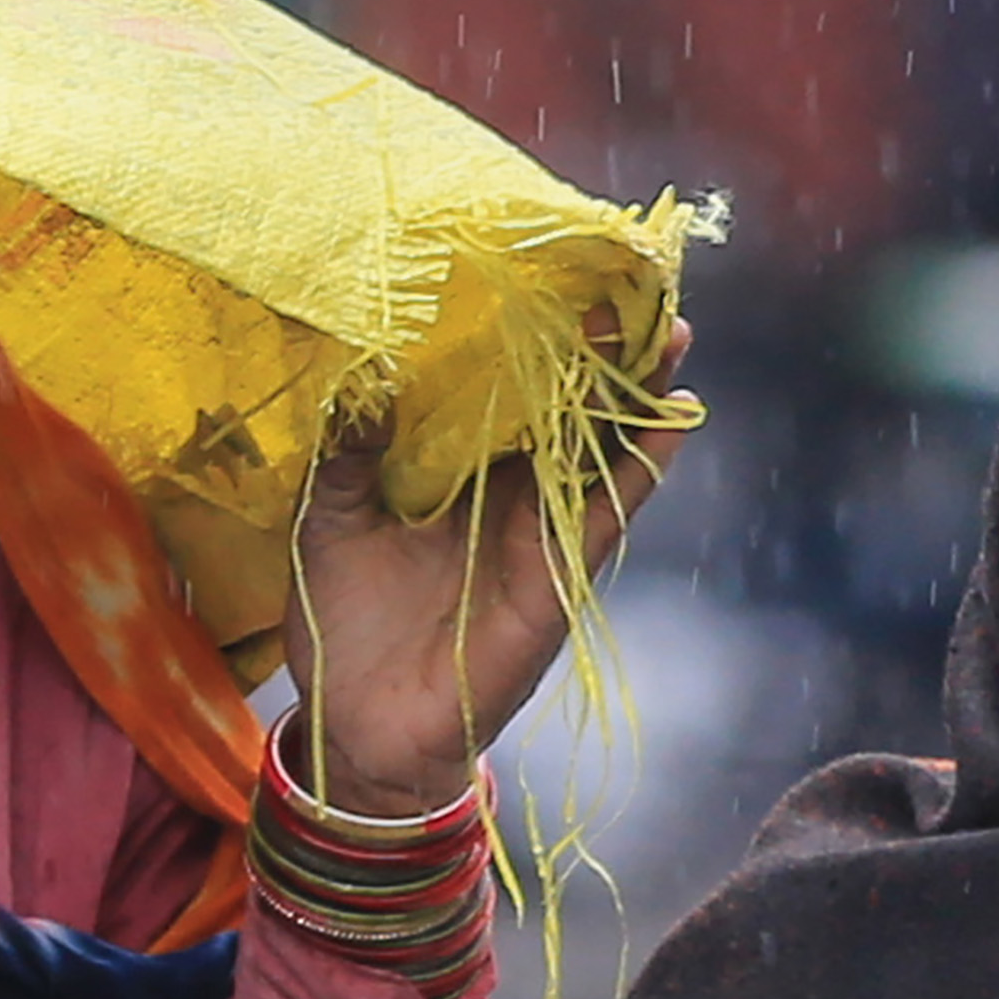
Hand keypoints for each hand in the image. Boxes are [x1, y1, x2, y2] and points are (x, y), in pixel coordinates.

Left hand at [280, 317, 689, 814]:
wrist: (357, 726)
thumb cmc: (340, 624)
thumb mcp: (327, 522)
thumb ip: (347, 453)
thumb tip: (365, 378)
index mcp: (451, 470)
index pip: (499, 388)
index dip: (530, 336)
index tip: (555, 272)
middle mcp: (505, 491)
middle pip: (565, 404)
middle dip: (599, 346)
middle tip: (631, 277)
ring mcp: (540, 530)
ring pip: (601, 446)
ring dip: (636, 390)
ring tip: (669, 328)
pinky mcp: (560, 573)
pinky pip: (611, 509)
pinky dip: (644, 461)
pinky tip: (671, 412)